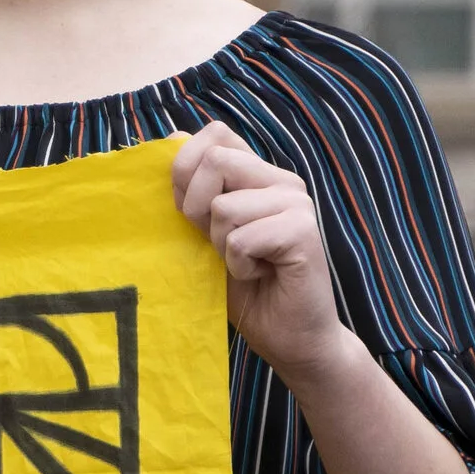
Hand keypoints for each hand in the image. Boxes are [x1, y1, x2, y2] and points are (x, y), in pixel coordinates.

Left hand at [171, 124, 351, 394]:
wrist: (290, 339)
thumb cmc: (248, 291)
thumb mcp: (208, 236)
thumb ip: (194, 193)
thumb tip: (171, 138)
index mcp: (260, 175)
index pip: (216, 135)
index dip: (188, 170)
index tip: (196, 216)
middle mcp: (282, 181)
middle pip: (215, 161)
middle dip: (198, 210)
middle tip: (222, 246)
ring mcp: (296, 203)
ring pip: (224, 207)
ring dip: (222, 246)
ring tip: (247, 264)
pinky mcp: (303, 231)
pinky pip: (242, 239)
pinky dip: (240, 266)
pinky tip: (261, 275)